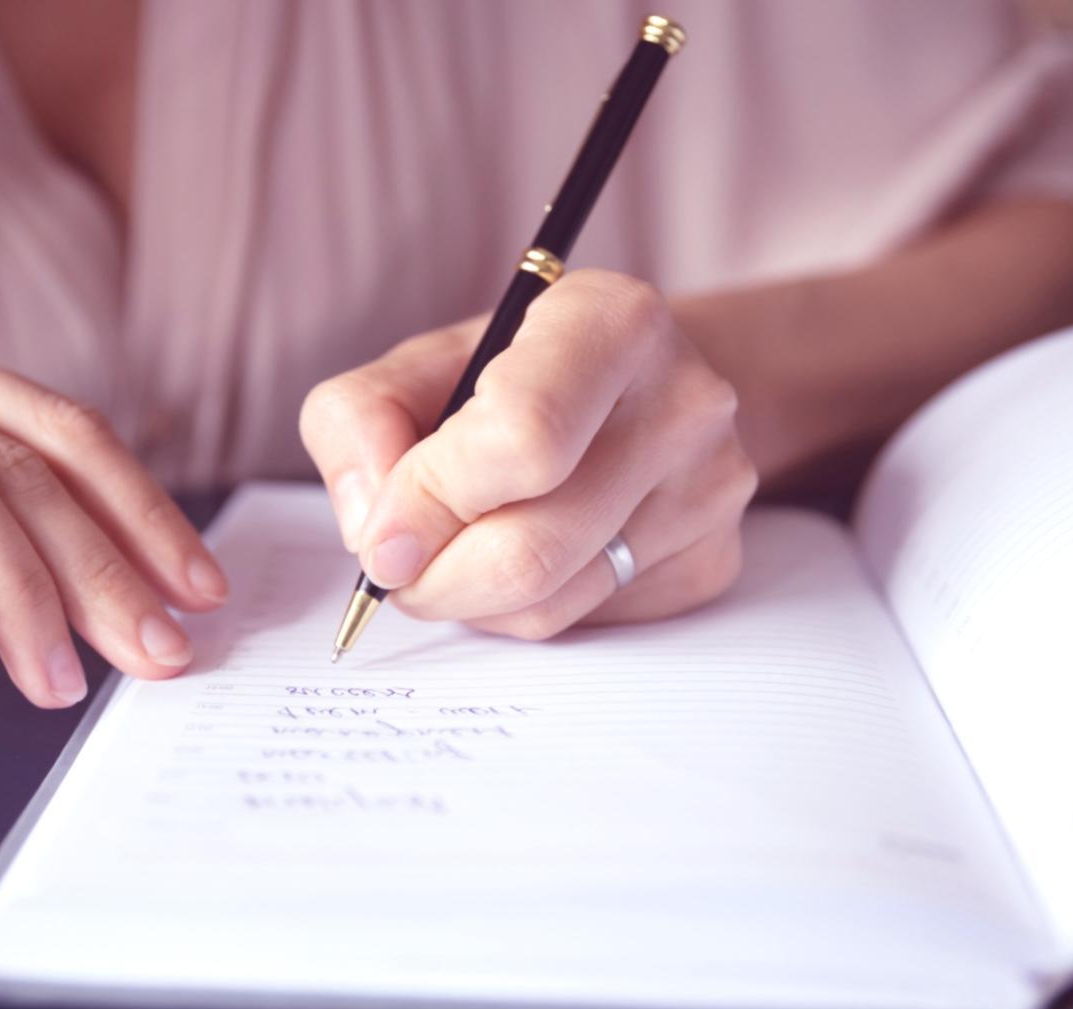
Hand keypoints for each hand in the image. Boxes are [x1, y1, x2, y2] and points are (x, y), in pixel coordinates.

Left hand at [301, 270, 755, 638]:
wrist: (645, 387)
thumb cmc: (515, 374)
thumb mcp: (419, 364)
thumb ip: (359, 422)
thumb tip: (373, 532)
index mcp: (611, 320)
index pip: (522, 437)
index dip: (430, 501)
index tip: (381, 536)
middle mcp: (682, 401)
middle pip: (529, 548)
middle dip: (434, 579)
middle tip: (399, 569)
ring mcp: (709, 489)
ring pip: (549, 602)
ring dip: (471, 601)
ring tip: (459, 551)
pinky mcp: (713, 560)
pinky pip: (584, 623)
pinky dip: (524, 611)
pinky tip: (527, 556)